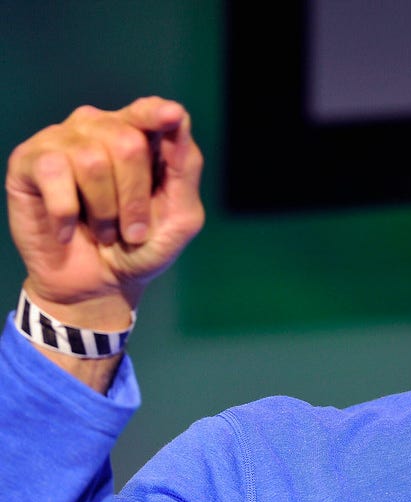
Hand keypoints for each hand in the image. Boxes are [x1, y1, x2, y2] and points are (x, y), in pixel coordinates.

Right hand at [5, 96, 203, 329]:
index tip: (171, 117)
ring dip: (104, 211)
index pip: (150, 111)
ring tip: (104, 230)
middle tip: (132, 231)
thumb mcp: (179, 217)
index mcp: (141, 136)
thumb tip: (179, 118)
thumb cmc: (142, 247)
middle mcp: (101, 128)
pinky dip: (67, 213)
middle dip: (135, 199)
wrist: (98, 285)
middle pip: (127, 142)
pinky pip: (54, 174)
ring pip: (92, 160)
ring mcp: (63, 140)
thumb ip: (184, 168)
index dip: (159, 114)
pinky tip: (69, 230)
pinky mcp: (30, 160)